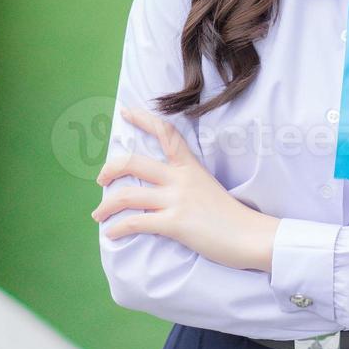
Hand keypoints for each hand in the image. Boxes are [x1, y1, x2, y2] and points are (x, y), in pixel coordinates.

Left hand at [92, 106, 279, 271]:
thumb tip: (162, 188)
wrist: (251, 237)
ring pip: (128, 194)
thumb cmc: (232, 216)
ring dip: (106, 205)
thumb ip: (186, 182)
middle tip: (101, 179)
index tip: (125, 111)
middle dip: (110, 169)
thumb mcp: (208, 187)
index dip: (143, 119)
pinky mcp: (175, 223)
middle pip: (134, 162)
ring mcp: (177, 200)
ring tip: (97, 214)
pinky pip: (136, 222)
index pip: (165, 133)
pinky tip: (111, 234)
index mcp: (190, 166)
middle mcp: (181, 178)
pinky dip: (118, 228)